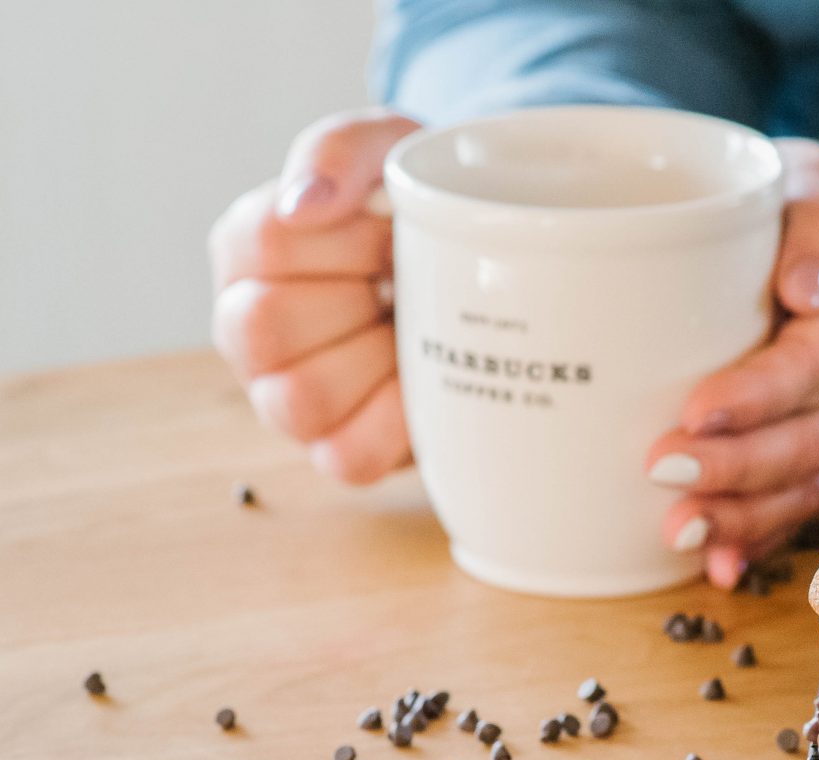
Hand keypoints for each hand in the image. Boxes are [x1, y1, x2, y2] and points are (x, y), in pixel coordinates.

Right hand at [209, 109, 419, 482]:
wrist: (478, 270)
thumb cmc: (415, 212)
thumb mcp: (384, 150)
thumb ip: (336, 152)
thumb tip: (302, 205)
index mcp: (245, 253)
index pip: (264, 243)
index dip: (347, 237)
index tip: (393, 230)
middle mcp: (247, 330)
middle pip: (263, 328)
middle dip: (356, 299)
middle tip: (402, 284)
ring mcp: (285, 399)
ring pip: (298, 399)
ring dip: (374, 361)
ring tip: (412, 332)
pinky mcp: (338, 451)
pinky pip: (346, 457)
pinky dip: (394, 423)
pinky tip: (422, 385)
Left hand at [644, 139, 818, 588]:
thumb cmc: (804, 197)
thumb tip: (807, 290)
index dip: (761, 393)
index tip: (695, 409)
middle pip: (813, 436)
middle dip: (740, 466)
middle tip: (663, 469)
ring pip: (806, 482)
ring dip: (745, 515)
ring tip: (679, 531)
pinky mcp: (814, 448)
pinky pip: (794, 506)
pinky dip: (758, 540)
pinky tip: (717, 569)